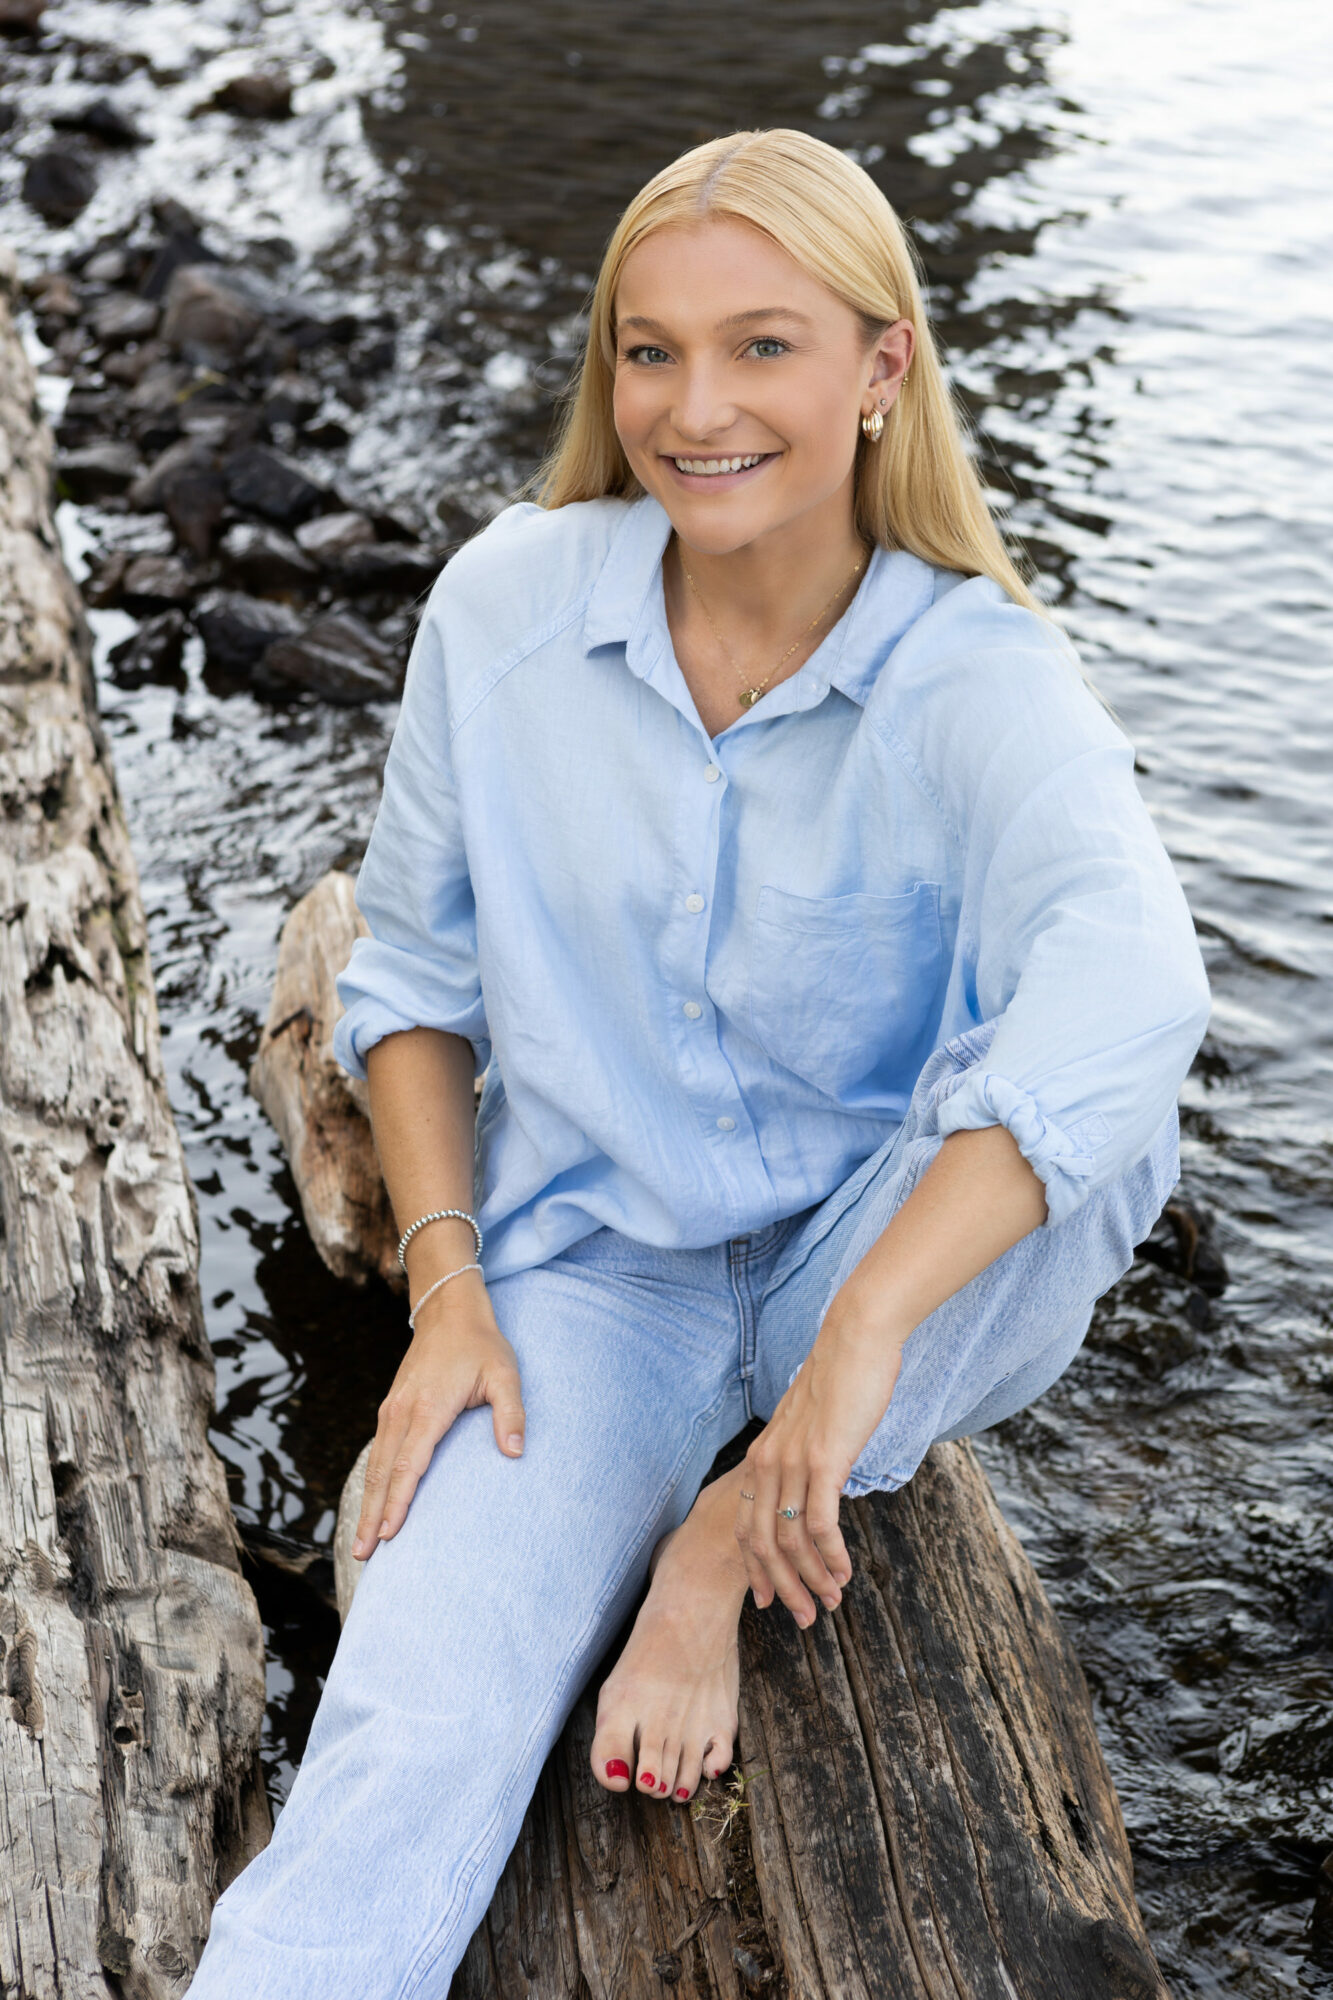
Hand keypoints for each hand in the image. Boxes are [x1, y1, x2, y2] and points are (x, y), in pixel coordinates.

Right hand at [352, 1275, 524, 1558]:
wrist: (448, 1311)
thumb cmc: (481, 1345)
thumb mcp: (505, 1374)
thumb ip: (511, 1413)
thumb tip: (515, 1452)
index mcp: (429, 1408)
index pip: (411, 1464)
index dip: (399, 1501)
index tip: (389, 1534)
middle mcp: (402, 1412)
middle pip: (384, 1473)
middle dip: (372, 1516)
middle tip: (365, 1557)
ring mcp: (391, 1410)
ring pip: (375, 1465)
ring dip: (367, 1504)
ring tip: (362, 1544)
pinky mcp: (390, 1409)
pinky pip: (377, 1453)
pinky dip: (371, 1483)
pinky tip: (370, 1505)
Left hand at [735, 1298, 907, 1625]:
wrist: (855, 1339)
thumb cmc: (841, 1380)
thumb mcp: (811, 1426)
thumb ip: (805, 1457)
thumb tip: (817, 1484)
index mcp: (761, 1457)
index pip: (745, 1527)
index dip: (755, 1568)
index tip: (768, 1600)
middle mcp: (767, 1463)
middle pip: (762, 1543)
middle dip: (783, 1587)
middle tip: (807, 1617)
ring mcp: (792, 1462)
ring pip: (790, 1540)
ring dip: (812, 1578)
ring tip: (833, 1601)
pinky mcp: (823, 1460)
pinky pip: (820, 1523)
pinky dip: (831, 1555)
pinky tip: (845, 1572)